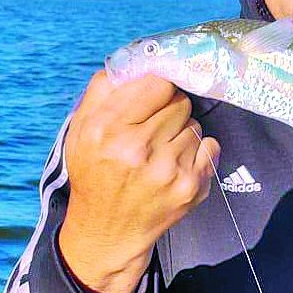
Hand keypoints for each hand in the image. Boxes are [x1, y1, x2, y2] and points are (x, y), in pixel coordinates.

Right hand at [58, 70, 219, 292]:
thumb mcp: (81, 129)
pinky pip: (210, 145)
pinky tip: (176, 164)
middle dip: (169, 110)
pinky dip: (198, 151)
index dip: (158, 89)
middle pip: (180, 101)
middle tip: (153, 129)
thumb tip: (137, 60)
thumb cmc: (95, 172)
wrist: (108, 231)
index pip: (158, 83)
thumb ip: (104, 89)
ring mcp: (168, 170)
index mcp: (106, 129)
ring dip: (181, 132)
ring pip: (194, 123)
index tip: (154, 97)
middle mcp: (137, 149)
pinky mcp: (191, 186)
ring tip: (161, 151)